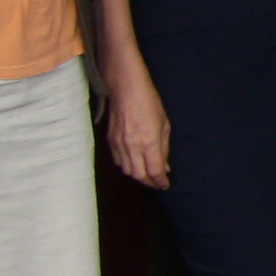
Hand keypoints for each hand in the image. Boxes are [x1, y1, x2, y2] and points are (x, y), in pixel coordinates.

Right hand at [103, 71, 169, 190]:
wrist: (126, 90)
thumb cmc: (150, 103)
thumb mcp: (164, 125)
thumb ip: (164, 148)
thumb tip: (165, 167)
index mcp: (149, 142)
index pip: (154, 171)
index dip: (160, 182)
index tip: (165, 185)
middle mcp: (132, 146)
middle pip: (139, 175)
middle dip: (149, 182)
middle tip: (157, 183)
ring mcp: (119, 144)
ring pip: (127, 171)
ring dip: (138, 176)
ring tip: (147, 175)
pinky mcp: (110, 141)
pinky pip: (117, 161)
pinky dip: (126, 166)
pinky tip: (134, 164)